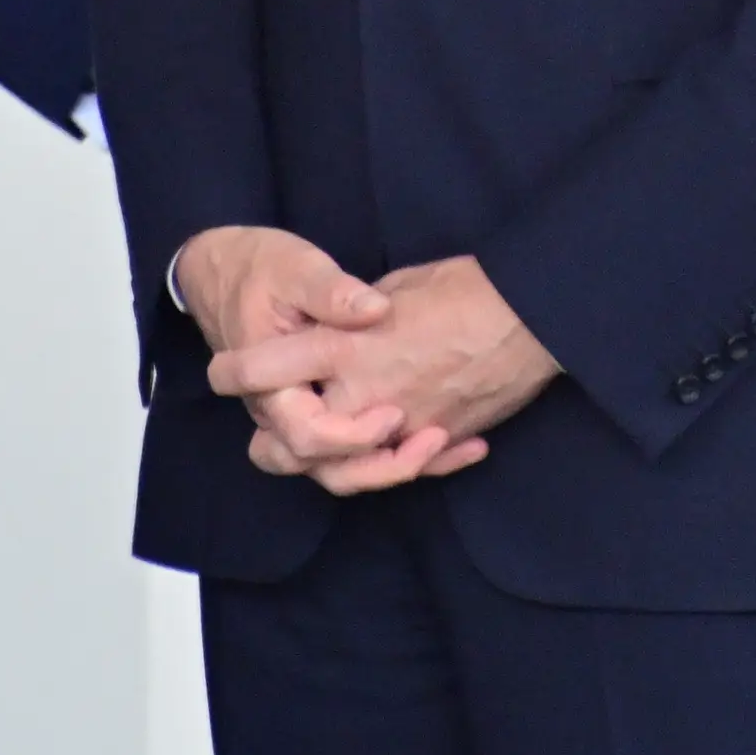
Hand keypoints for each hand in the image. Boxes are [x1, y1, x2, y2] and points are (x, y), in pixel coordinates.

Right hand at [174, 224, 458, 493]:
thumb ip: (332, 292)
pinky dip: (401, 456)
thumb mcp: (295, 269)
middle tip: (432, 437)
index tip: (394, 413)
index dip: (352, 435)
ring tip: (445, 444)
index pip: (307, 436)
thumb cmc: (261, 269)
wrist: (227, 273)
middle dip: (381, 467)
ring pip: (340, 472)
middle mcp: (280, 415)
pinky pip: (355, 456)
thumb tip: (376, 309)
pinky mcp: (321, 414)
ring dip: (391, 468)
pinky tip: (455, 442)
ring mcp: (300, 419)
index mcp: (269, 386)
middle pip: (325, 470)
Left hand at [212, 255, 555, 491]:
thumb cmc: (464, 287)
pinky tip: (399, 451)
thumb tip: (347, 323)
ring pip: (346, 470)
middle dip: (273, 443)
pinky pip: (403, 467)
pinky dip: (397, 464)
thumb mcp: (397, 284)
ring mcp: (402, 424)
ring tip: (320, 454)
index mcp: (345, 346)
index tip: (224, 371)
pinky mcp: (437, 439)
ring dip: (327, 466)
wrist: (531, 317)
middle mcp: (365, 393)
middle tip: (265, 436)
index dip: (236, 372)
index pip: (268, 368)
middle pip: (295, 442)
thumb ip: (359, 316)